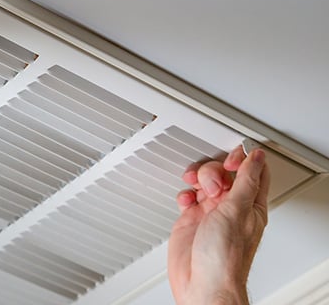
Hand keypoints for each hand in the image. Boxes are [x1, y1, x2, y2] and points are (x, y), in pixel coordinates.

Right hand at [168, 146, 269, 304]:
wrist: (202, 283)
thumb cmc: (224, 258)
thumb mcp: (237, 211)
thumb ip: (246, 181)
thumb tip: (255, 158)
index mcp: (250, 205)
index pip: (253, 172)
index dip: (242, 159)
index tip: (229, 160)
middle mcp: (231, 207)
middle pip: (224, 172)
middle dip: (214, 171)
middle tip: (212, 186)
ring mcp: (210, 213)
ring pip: (204, 181)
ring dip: (198, 179)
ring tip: (197, 191)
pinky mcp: (191, 219)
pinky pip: (187, 196)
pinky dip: (184, 194)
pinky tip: (186, 201)